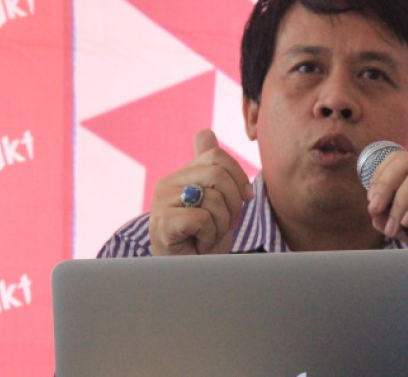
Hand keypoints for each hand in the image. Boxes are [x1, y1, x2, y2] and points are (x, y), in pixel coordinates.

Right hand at [149, 130, 253, 254]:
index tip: (246, 199)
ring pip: (213, 197)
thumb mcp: (214, 200)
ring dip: (222, 223)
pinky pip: (202, 217)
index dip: (239, 176)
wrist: (189, 274)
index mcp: (182, 174)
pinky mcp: (162, 223)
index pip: (217, 155)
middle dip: (234, 202)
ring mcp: (162, 202)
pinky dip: (210, 234)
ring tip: (211, 235)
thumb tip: (205, 132)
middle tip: (227, 222)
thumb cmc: (203, 238)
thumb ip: (211, 168)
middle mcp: (168, 183)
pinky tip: (201, 243)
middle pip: (217, 174)